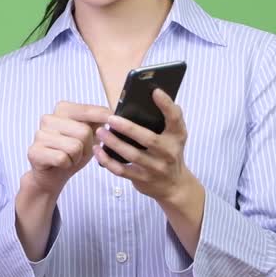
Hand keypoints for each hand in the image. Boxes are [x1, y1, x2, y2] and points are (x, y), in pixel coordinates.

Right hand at [24, 101, 112, 198]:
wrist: (53, 175)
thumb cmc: (73, 153)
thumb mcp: (91, 134)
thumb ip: (99, 121)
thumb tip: (113, 113)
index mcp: (62, 109)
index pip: (89, 110)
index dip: (104, 119)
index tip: (111, 122)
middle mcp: (48, 118)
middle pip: (84, 132)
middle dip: (86, 147)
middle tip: (77, 152)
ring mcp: (39, 134)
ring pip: (74, 146)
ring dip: (76, 157)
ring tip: (68, 157)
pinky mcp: (34, 151)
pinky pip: (62, 158)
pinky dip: (67, 165)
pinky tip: (60, 164)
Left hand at [94, 89, 201, 205]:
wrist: (174, 185)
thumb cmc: (169, 151)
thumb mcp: (175, 135)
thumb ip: (167, 117)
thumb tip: (151, 93)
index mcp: (177, 136)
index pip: (175, 118)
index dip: (166, 104)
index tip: (154, 91)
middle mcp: (169, 152)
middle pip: (148, 139)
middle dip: (128, 128)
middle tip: (110, 118)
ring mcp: (156, 168)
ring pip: (132, 155)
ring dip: (113, 143)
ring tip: (100, 132)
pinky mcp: (142, 179)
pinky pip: (121, 170)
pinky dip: (107, 160)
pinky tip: (98, 150)